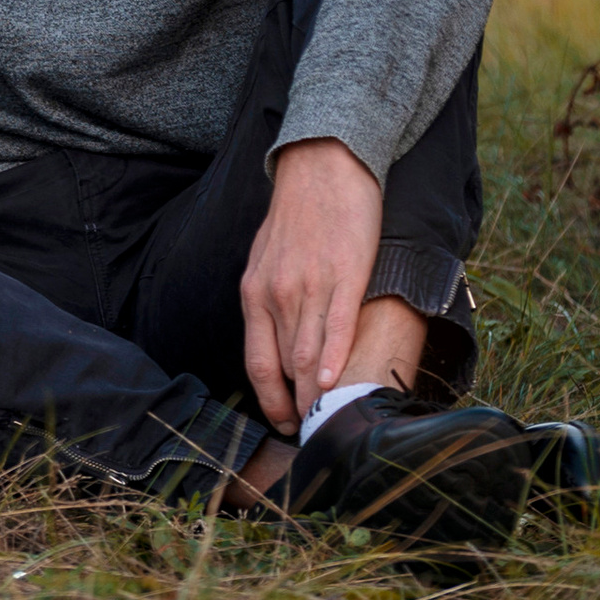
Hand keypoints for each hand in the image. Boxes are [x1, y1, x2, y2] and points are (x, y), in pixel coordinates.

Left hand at [239, 137, 384, 427]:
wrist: (322, 165)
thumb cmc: (296, 215)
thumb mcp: (266, 258)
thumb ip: (268, 301)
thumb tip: (278, 347)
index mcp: (254, 293)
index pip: (257, 365)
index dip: (271, 403)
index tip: (288, 426)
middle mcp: (277, 294)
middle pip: (287, 369)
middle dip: (301, 407)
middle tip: (316, 434)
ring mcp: (310, 285)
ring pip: (310, 355)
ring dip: (320, 395)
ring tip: (333, 422)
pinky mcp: (344, 273)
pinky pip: (336, 325)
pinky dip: (335, 357)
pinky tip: (336, 381)